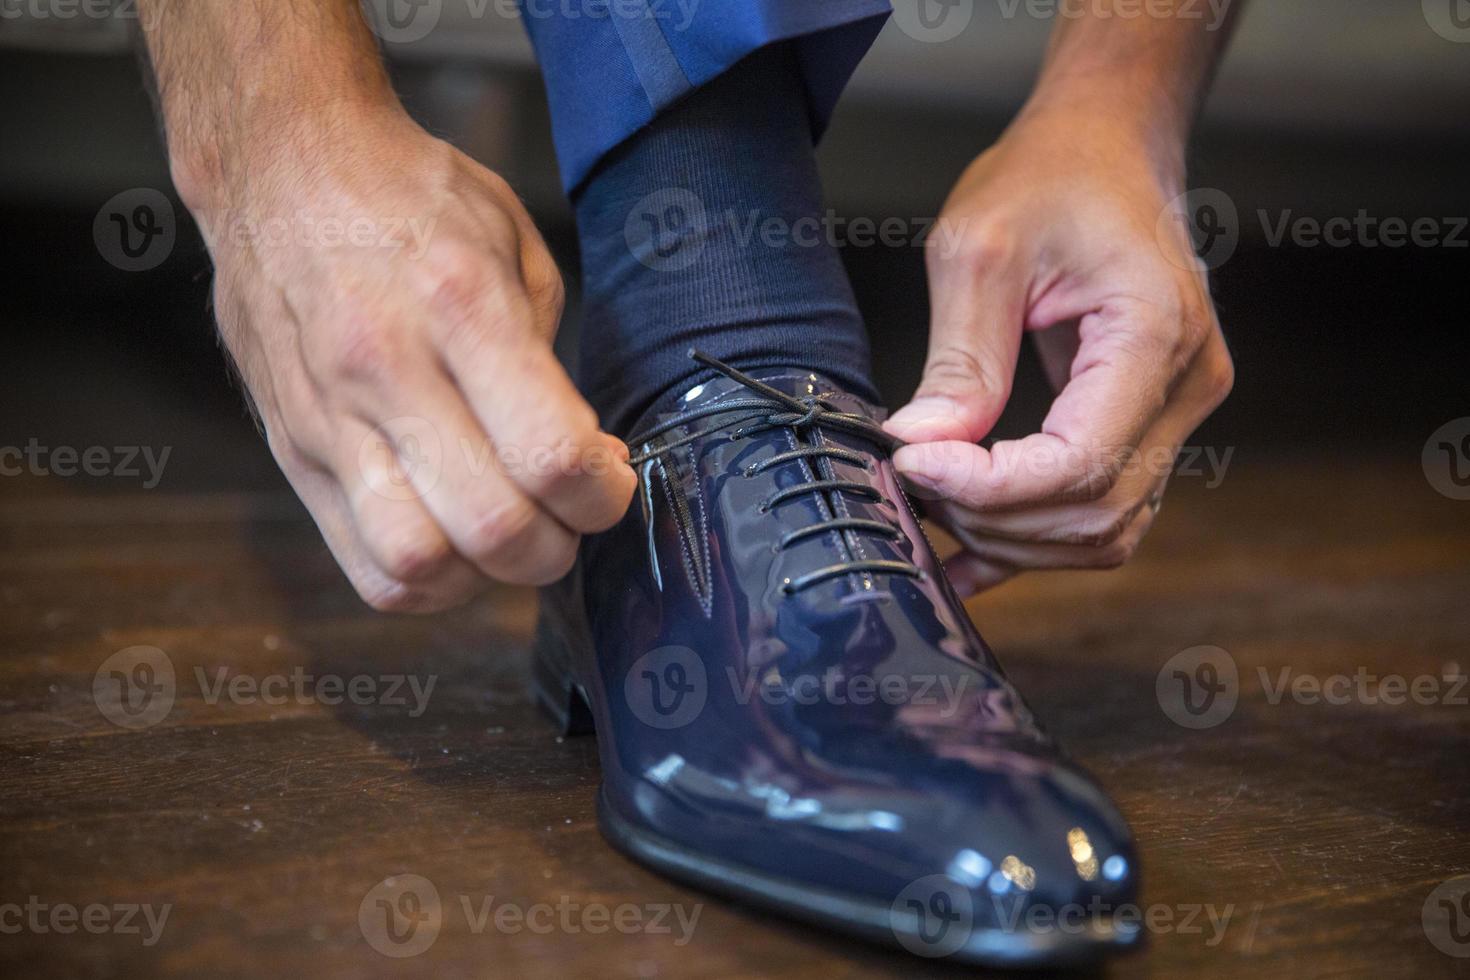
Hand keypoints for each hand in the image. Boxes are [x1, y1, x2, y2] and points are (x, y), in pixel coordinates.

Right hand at [197, 103, 635, 610]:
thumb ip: (547, 359)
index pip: (549, 452)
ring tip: (506, 536)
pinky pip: (364, 564)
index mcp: (459, 303)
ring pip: (419, 562)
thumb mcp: (512, 242)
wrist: (278, 167)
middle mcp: (387, 369)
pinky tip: (452, 543)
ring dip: (486, 575)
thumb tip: (580, 461)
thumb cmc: (407, 196)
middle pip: (492, 527)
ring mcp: (330, 419)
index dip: (602, 494)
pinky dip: (426, 581)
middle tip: (568, 519)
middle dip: (557, 547)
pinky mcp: (294, 451)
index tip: (609, 482)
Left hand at [885, 105, 1233, 594]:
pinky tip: (966, 557)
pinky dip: (1031, 541)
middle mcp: (1185, 385)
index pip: (1082, 463)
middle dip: (993, 517)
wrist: (1105, 148)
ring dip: (1013, 538)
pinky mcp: (1147, 424)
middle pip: (1094, 512)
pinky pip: (1098, 512)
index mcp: (1155, 334)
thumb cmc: (1052, 176)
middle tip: (912, 478)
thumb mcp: (981, 249)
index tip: (911, 463)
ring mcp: (1176, 410)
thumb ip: (960, 358)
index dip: (990, 486)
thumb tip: (921, 446)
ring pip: (1102, 530)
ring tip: (935, 502)